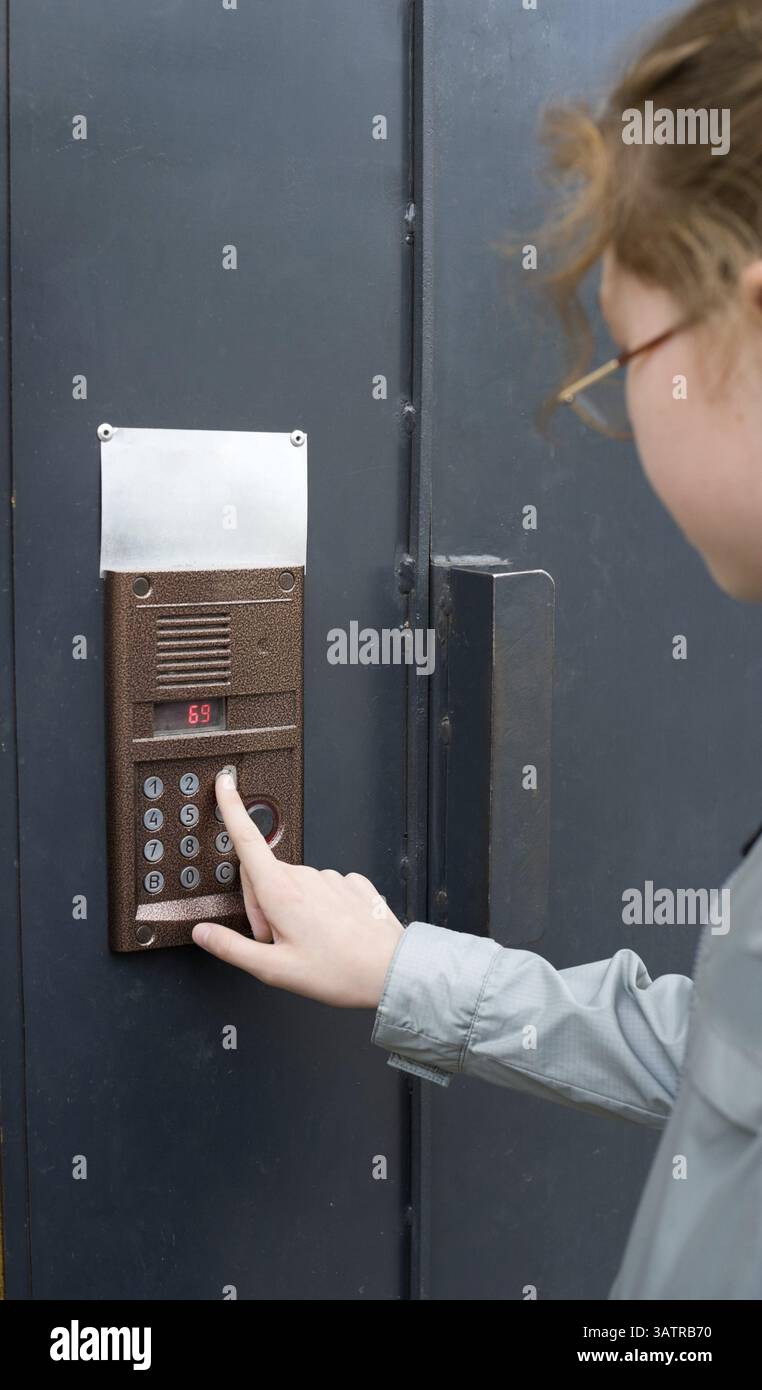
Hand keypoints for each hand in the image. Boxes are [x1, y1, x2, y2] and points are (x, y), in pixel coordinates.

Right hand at [191, 771, 404, 1006]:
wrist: (390, 971)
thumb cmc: (337, 971)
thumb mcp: (273, 969)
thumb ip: (232, 947)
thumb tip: (204, 933)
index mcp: (282, 892)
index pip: (247, 839)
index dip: (232, 808)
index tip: (225, 783)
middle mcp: (306, 876)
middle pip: (265, 875)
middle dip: (261, 905)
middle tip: (276, 941)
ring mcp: (331, 876)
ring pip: (294, 884)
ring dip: (290, 908)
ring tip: (307, 941)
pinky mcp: (352, 882)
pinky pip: (323, 888)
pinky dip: (318, 907)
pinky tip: (329, 931)